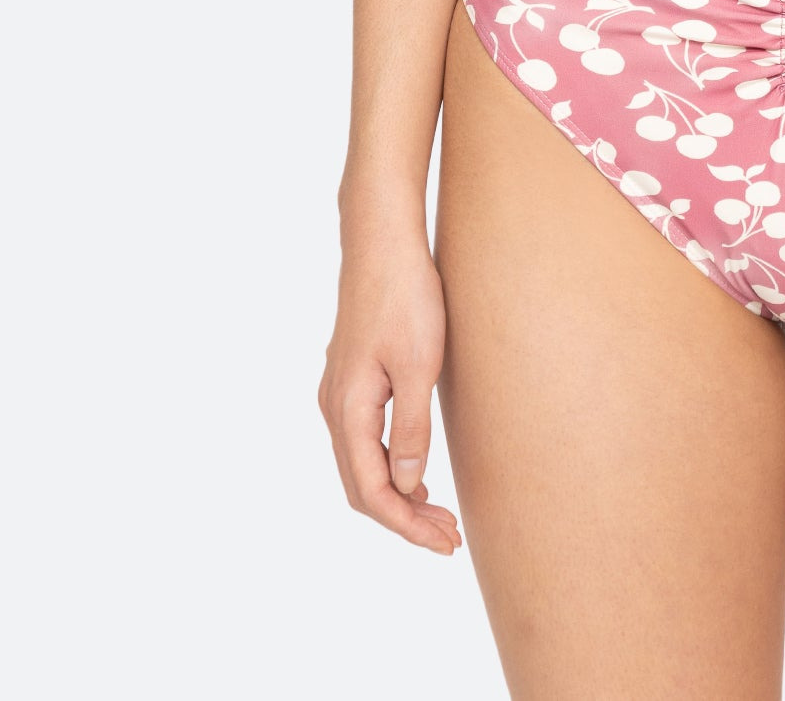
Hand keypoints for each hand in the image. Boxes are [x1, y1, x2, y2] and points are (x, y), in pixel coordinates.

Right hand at [318, 232, 461, 554]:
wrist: (382, 240)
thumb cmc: (405, 296)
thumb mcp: (418, 365)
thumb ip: (411, 428)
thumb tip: (408, 486)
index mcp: (348, 409)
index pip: (372, 492)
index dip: (407, 527)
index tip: (445, 544)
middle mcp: (334, 407)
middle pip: (362, 486)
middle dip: (404, 520)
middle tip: (449, 538)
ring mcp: (339, 392)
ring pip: (362, 464)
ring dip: (399, 495)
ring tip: (440, 514)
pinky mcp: (351, 378)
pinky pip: (364, 440)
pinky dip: (390, 467)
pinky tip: (418, 472)